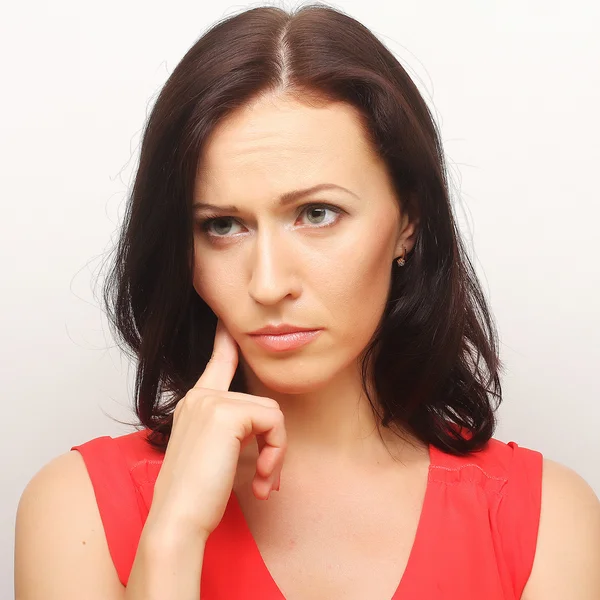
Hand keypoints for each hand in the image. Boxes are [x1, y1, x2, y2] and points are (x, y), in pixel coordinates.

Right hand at [147, 318, 286, 539]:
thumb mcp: (213, 454)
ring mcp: (211, 401)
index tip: (229, 322)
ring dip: (275, 453)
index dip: (226, 341)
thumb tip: (263, 424)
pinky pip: (273, 423)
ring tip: (261, 481)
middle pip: (262, 404)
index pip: (217, 362)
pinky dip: (275, 453)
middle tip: (265, 476)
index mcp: (195, 403)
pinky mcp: (227, 413)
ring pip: (272, 415)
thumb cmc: (194, 497)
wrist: (177, 520)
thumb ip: (231, 431)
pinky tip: (259, 479)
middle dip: (272, 443)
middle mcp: (201, 396)